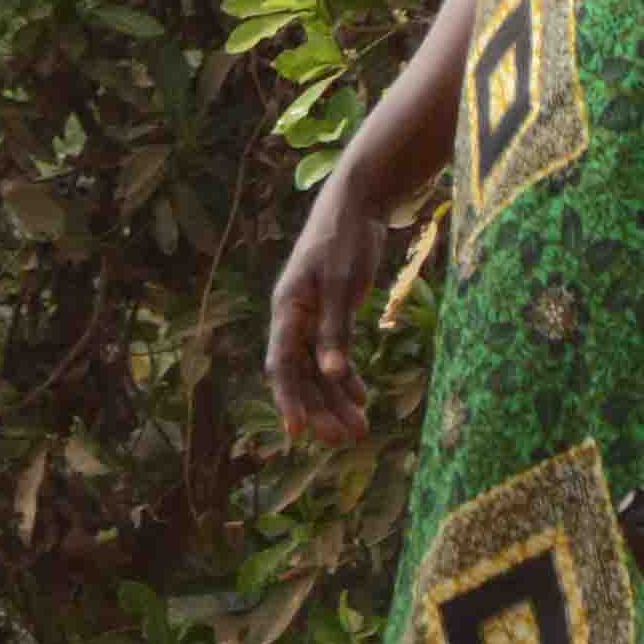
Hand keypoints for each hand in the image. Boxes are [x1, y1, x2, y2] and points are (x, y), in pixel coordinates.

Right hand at [268, 173, 398, 444]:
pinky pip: (331, 355)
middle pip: (301, 374)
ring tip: (359, 431)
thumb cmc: (344, 239)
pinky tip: (361, 398)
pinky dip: (345, 378)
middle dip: (320, 409)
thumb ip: (335, 329)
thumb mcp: (341, 284)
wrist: (356, 203)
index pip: (282, 364)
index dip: (288, 399)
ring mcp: (310, 317)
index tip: (297, 432)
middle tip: (344, 440)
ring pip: (318, 370)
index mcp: (288, 309)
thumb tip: (331, 375)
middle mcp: (293, 318)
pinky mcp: (329, 314)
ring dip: (335, 400)